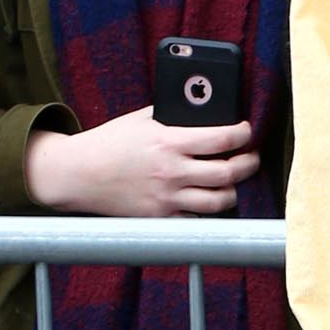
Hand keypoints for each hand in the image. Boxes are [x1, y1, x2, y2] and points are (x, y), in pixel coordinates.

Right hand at [23, 106, 258, 217]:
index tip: (246, 131)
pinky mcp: (160, 218)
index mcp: (168, 142)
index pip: (221, 139)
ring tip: (233, 182)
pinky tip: (208, 200)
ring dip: (233, 191)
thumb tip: (200, 110)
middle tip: (251, 158)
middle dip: (248, 164)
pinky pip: (196, 220)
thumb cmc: (108, 143)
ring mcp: (167, 199)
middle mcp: (171, 172)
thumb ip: (171, 115)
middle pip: (228, 173)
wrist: (78, 174)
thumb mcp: (140, 119)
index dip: (242, 134)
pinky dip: (206, 211)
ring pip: (219, 202)